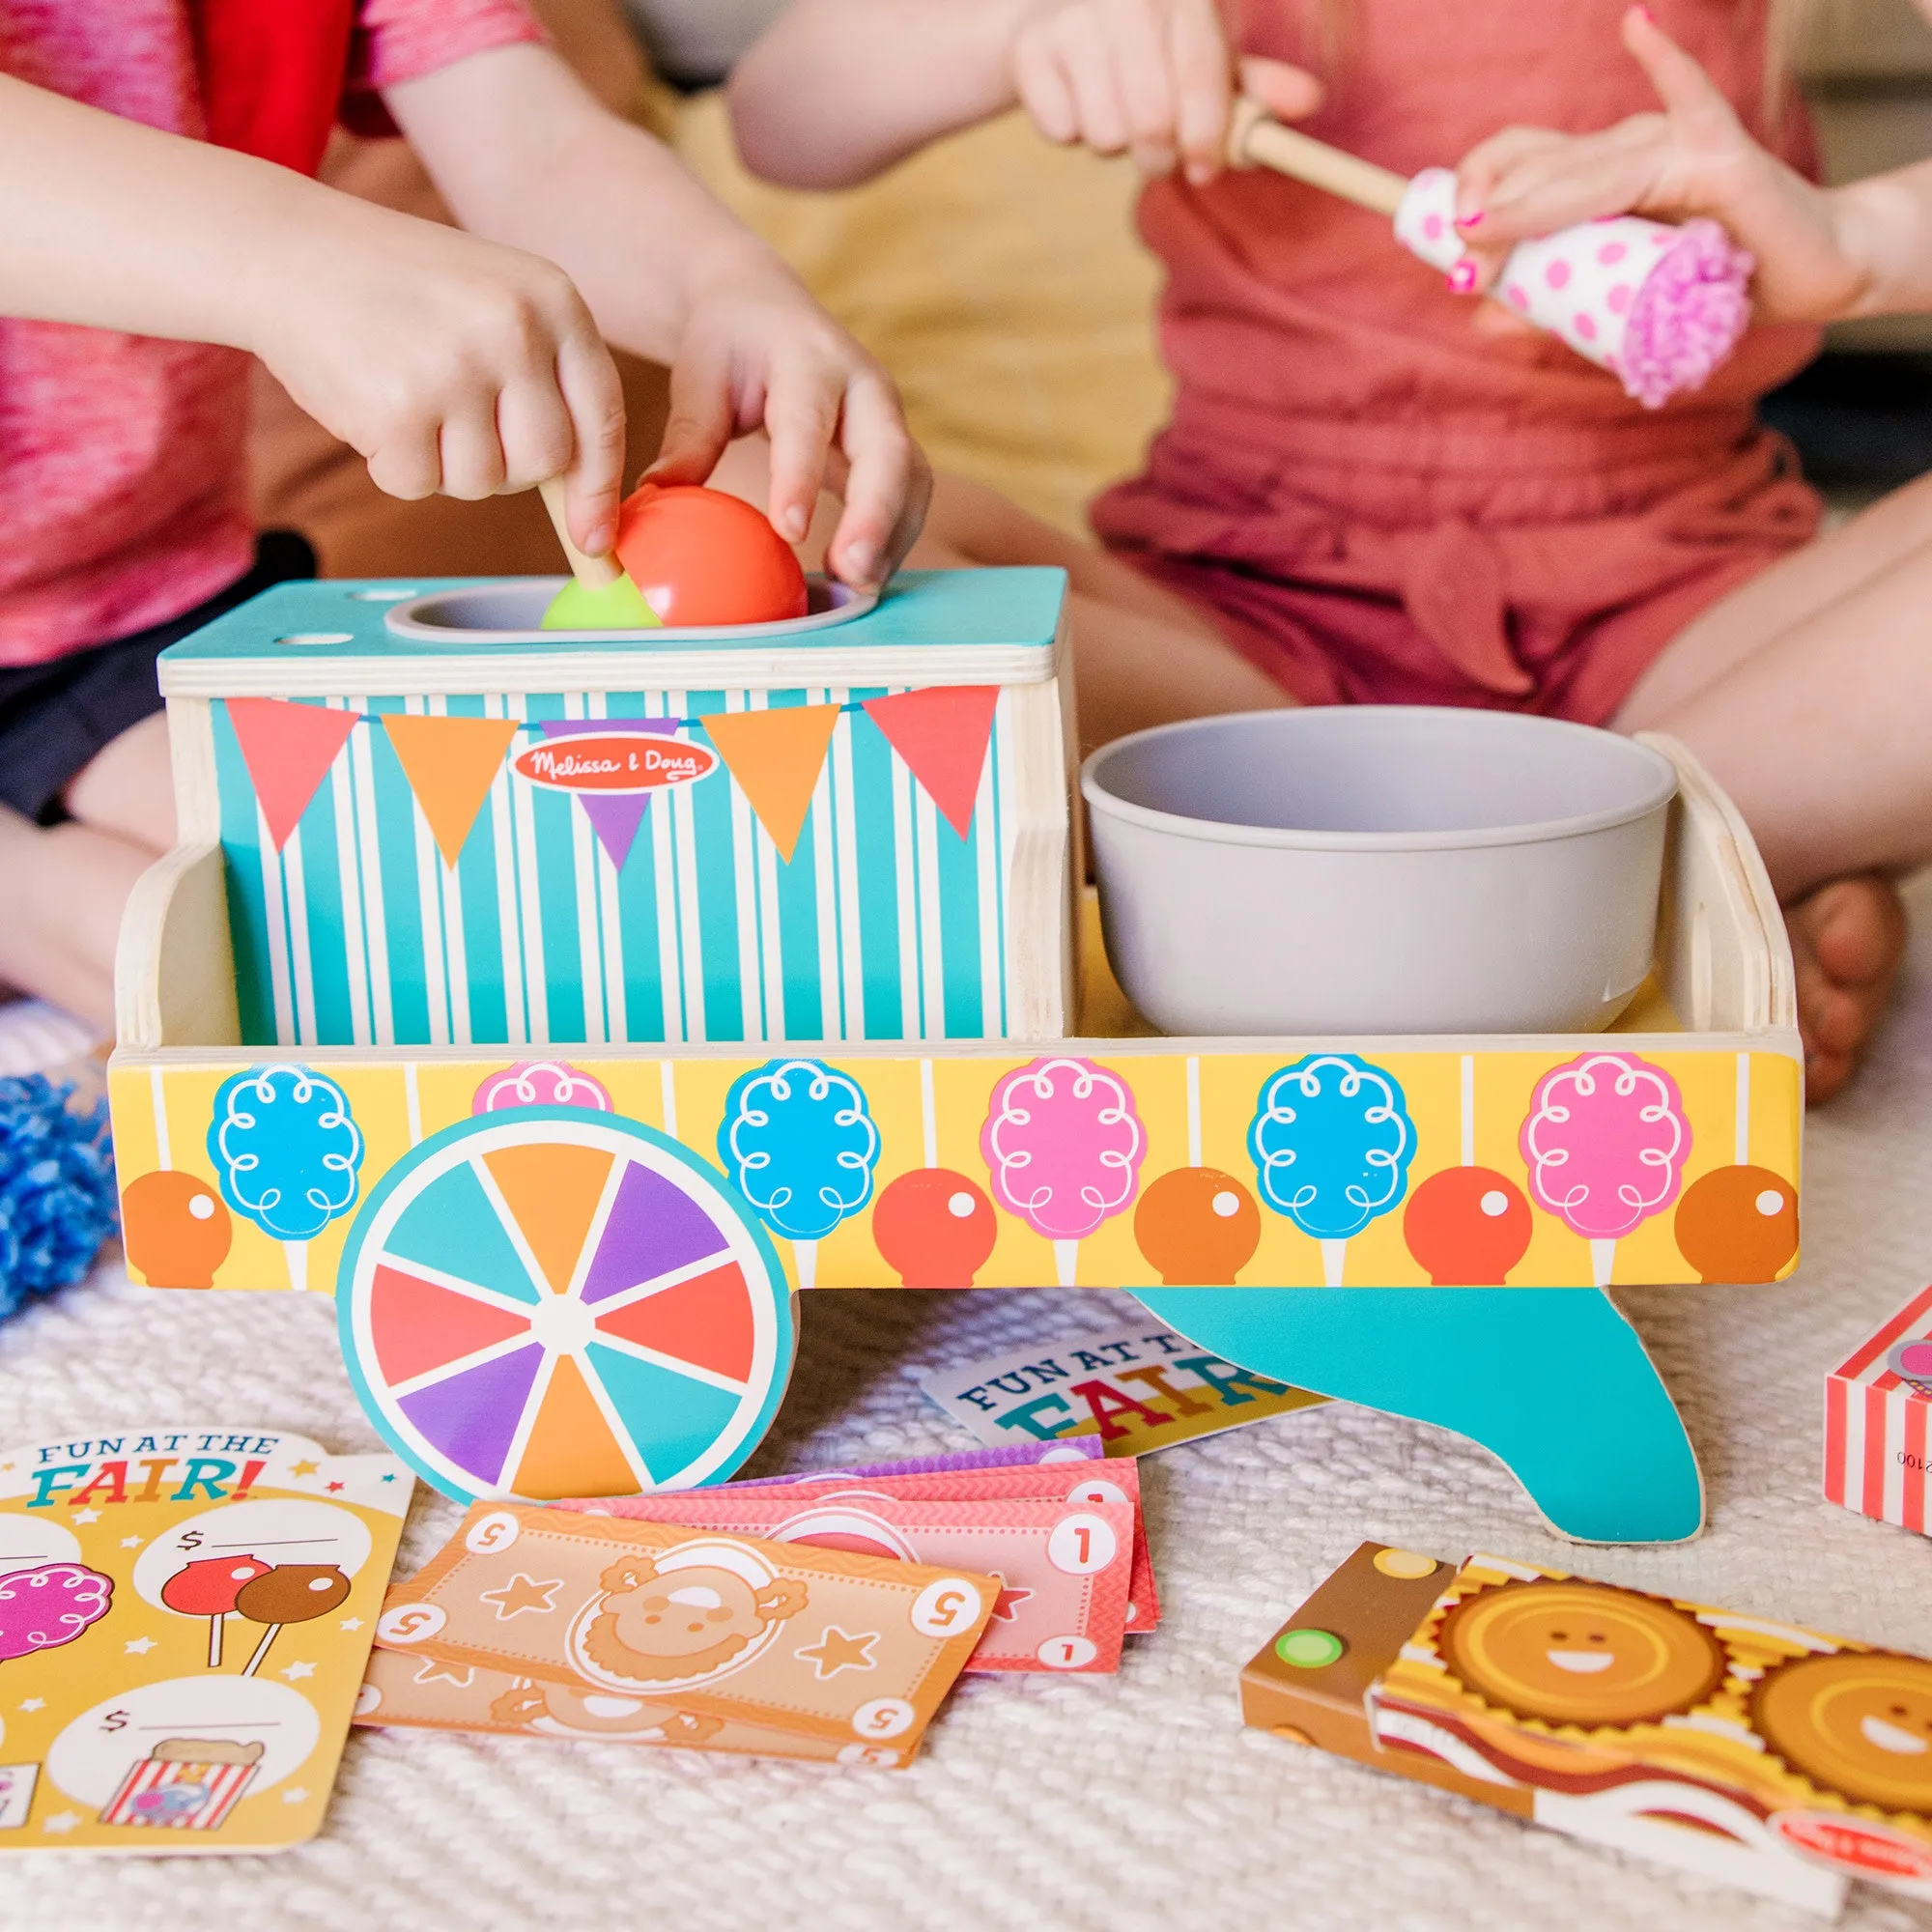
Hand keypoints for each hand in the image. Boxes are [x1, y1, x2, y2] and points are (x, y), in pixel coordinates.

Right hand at [252, 196, 626, 553]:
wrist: (290, 250)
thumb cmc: (401, 290)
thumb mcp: (496, 303)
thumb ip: (548, 385)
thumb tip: (591, 523)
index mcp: (552, 298)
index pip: (602, 415)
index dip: (598, 486)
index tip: (595, 538)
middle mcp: (514, 329)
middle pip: (545, 463)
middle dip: (505, 466)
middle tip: (457, 423)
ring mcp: (456, 368)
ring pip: (482, 483)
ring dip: (444, 465)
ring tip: (410, 396)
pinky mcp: (398, 408)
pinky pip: (417, 485)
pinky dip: (393, 466)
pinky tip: (374, 407)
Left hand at [642, 242, 929, 591]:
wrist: (767, 307)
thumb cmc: (729, 344)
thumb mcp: (700, 377)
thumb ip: (689, 438)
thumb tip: (656, 500)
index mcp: (807, 358)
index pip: (808, 421)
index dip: (802, 477)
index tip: (790, 531)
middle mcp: (864, 385)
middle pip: (889, 453)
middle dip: (876, 517)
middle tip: (853, 573)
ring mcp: (888, 417)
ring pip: (912, 481)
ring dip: (893, 539)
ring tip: (861, 589)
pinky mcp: (895, 448)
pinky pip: (910, 498)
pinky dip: (894, 541)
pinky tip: (864, 579)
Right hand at [1010, 0, 1319, 183]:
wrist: (1062, 20)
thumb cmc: (1153, 48)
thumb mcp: (1208, 59)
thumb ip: (1255, 85)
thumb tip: (1310, 102)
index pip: (1201, 73)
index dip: (1208, 134)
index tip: (1207, 171)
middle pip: (1151, 118)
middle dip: (1159, 157)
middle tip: (1158, 157)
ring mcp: (1074, 20)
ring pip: (1105, 134)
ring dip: (1114, 144)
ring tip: (1115, 114)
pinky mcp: (1031, 51)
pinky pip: (1061, 131)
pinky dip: (1072, 133)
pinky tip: (1078, 101)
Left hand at [1450, 6, 1864, 322]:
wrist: (1805, 277)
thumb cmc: (1714, 282)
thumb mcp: (1619, 302)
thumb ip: (1555, 304)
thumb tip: (1480, 318)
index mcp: (1596, 174)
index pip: (1517, 160)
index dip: (1476, 195)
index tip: (1457, 260)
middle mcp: (1627, 148)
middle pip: (1539, 163)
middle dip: (1491, 213)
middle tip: (1468, 268)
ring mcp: (1672, 145)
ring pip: (1587, 166)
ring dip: (1531, 202)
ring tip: (1488, 228)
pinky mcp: (1721, 155)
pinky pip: (1692, 102)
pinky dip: (1666, 63)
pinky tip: (1638, 28)